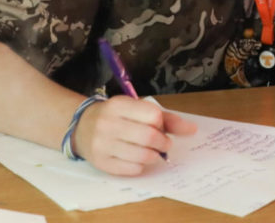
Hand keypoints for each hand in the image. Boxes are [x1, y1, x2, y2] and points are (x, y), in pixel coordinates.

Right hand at [74, 96, 196, 175]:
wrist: (82, 127)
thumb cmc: (117, 117)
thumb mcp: (137, 109)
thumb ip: (166, 118)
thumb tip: (192, 129)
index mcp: (119, 105)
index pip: (153, 115)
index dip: (162, 125)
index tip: (162, 129)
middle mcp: (108, 123)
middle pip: (149, 137)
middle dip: (163, 143)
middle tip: (164, 144)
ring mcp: (102, 144)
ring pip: (141, 156)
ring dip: (154, 156)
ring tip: (153, 153)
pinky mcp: (101, 163)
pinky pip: (131, 170)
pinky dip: (141, 166)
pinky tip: (138, 160)